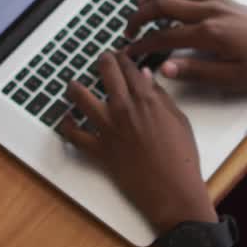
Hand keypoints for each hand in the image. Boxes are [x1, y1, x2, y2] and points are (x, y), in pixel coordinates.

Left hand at [57, 51, 216, 231]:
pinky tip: (64, 118)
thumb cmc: (181, 158)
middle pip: (106, 72)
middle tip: (102, 59)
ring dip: (75, 86)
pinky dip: (66, 125)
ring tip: (73, 83)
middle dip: (103, 61)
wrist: (172, 190)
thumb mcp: (179, 120)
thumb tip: (148, 77)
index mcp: (146, 99)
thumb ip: (161, 97)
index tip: (122, 56)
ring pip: (81, 97)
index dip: (124, 58)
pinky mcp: (98, 150)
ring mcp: (108, 128)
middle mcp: (123, 108)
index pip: (130, 68)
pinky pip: (73, 134)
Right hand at [124, 0, 246, 92]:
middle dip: (139, 16)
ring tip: (142, 6)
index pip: (163, 37)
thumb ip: (195, 72)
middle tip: (128, 31)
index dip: (142, 46)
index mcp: (208, 33)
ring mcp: (219, 2)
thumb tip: (164, 68)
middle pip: (163, 4)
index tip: (129, 53)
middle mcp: (210, 11)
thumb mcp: (231, 78)